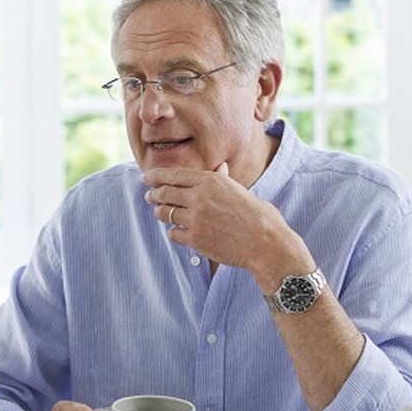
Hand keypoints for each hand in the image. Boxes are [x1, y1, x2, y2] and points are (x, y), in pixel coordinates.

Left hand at [143, 162, 310, 285]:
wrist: (265, 242)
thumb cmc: (258, 215)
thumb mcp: (239, 191)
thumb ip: (222, 181)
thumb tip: (218, 168)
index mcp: (211, 180)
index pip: (173, 175)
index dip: (155, 176)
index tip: (146, 178)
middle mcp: (200, 197)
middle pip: (164, 193)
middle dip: (153, 195)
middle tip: (149, 196)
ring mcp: (196, 218)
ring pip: (165, 213)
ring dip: (160, 213)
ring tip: (161, 213)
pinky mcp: (195, 238)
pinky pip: (173, 233)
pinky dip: (173, 232)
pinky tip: (178, 232)